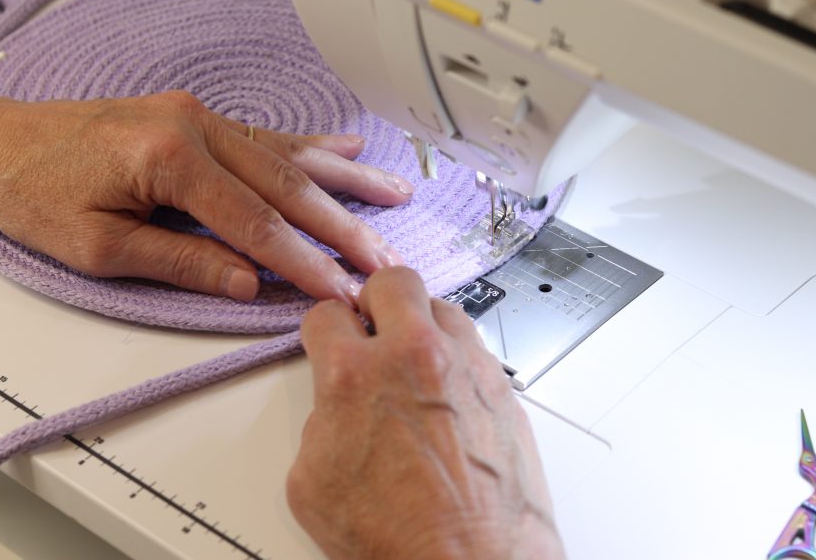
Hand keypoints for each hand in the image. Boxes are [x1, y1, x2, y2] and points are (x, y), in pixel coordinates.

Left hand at [0, 89, 412, 301]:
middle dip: (343, 226)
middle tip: (386, 256)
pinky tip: (348, 147)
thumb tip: (248, 284)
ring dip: (345, 180)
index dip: (305, 263)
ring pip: (289, 154)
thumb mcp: (98, 246)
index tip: (343, 290)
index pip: (257, 224)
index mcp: (170, 159)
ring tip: (394, 197)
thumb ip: (181, 260)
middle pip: (288, 186)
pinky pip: (267, 134)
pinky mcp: (197, 116)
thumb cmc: (33, 192)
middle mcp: (195, 127)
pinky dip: (312, 145)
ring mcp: (200, 115)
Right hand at [289, 267, 565, 559]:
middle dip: (376, 298)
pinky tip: (448, 387)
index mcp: (355, 376)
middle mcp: (414, 357)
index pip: (328, 315)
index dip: (325, 328)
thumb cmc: (399, 536)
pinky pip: (476, 346)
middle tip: (374, 324)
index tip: (331, 336)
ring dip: (423, 324)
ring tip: (415, 357)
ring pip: (442, 306)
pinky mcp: (502, 385)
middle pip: (392, 281)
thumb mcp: (313, 483)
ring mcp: (464, 366)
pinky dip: (457, 357)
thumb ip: (320, 423)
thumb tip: (334, 410)